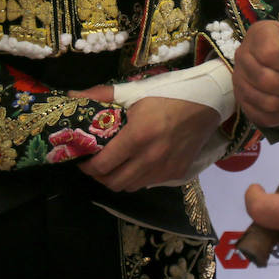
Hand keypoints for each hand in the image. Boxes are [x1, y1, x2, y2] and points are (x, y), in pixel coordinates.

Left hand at [73, 85, 220, 190]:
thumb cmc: (169, 94)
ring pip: (130, 187)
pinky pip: (148, 183)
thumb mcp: (135, 91)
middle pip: (113, 183)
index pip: (102, 165)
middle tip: (94, 162)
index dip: (87, 165)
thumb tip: (70, 96)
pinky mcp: (176, 173)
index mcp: (137, 136)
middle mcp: (150, 158)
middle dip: (98, 175)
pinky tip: (135, 163)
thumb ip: (101, 95)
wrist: (207, 102)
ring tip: (114, 164)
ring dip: (117, 178)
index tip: (82, 157)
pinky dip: (137, 177)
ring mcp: (165, 169)